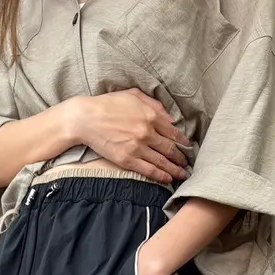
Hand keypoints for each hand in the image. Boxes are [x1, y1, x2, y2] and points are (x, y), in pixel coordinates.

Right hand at [71, 89, 191, 183]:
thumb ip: (154, 104)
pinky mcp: (127, 160)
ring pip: (162, 161)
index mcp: (150, 116)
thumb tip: (170, 118)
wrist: (86, 118)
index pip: (172, 132)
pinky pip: (148, 170)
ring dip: (174, 169)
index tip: (188, 147)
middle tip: (187, 164)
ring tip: (182, 175)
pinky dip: (160, 176)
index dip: (182, 141)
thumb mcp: (133, 95)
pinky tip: (167, 179)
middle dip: (181, 158)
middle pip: (170, 148)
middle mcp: (147, 132)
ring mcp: (137, 147)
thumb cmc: (108, 104)